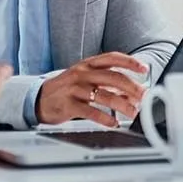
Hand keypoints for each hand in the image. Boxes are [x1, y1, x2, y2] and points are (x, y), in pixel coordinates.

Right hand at [36, 52, 150, 126]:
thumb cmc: (67, 89)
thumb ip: (108, 85)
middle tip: (144, 97)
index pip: (112, 58)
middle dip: (132, 87)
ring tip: (133, 112)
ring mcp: (74, 88)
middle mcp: (82, 74)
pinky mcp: (68, 105)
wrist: (38, 99)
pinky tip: (114, 123)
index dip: (130, 62)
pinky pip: (90, 112)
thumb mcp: (87, 81)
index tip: (145, 69)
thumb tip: (132, 93)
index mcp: (88, 65)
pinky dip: (105, 119)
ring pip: (104, 95)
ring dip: (122, 105)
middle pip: (113, 77)